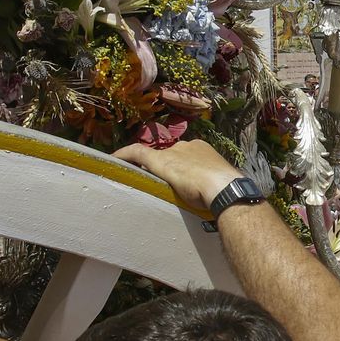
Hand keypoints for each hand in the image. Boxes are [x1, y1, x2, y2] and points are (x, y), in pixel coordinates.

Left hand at [112, 140, 241, 211]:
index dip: (180, 164)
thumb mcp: (217, 184)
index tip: (178, 175)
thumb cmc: (226, 190)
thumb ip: (210, 184)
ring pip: (156, 157)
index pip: (187, 155)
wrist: (224, 187)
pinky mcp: (158, 160)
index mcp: (203, 150)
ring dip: (149, 166)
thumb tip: (213, 194)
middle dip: (166, 166)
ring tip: (140, 177)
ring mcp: (173, 152)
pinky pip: (136, 153)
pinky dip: (124, 155)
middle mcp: (188, 146)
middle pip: (171, 155)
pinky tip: (113, 160)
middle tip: (162, 183)